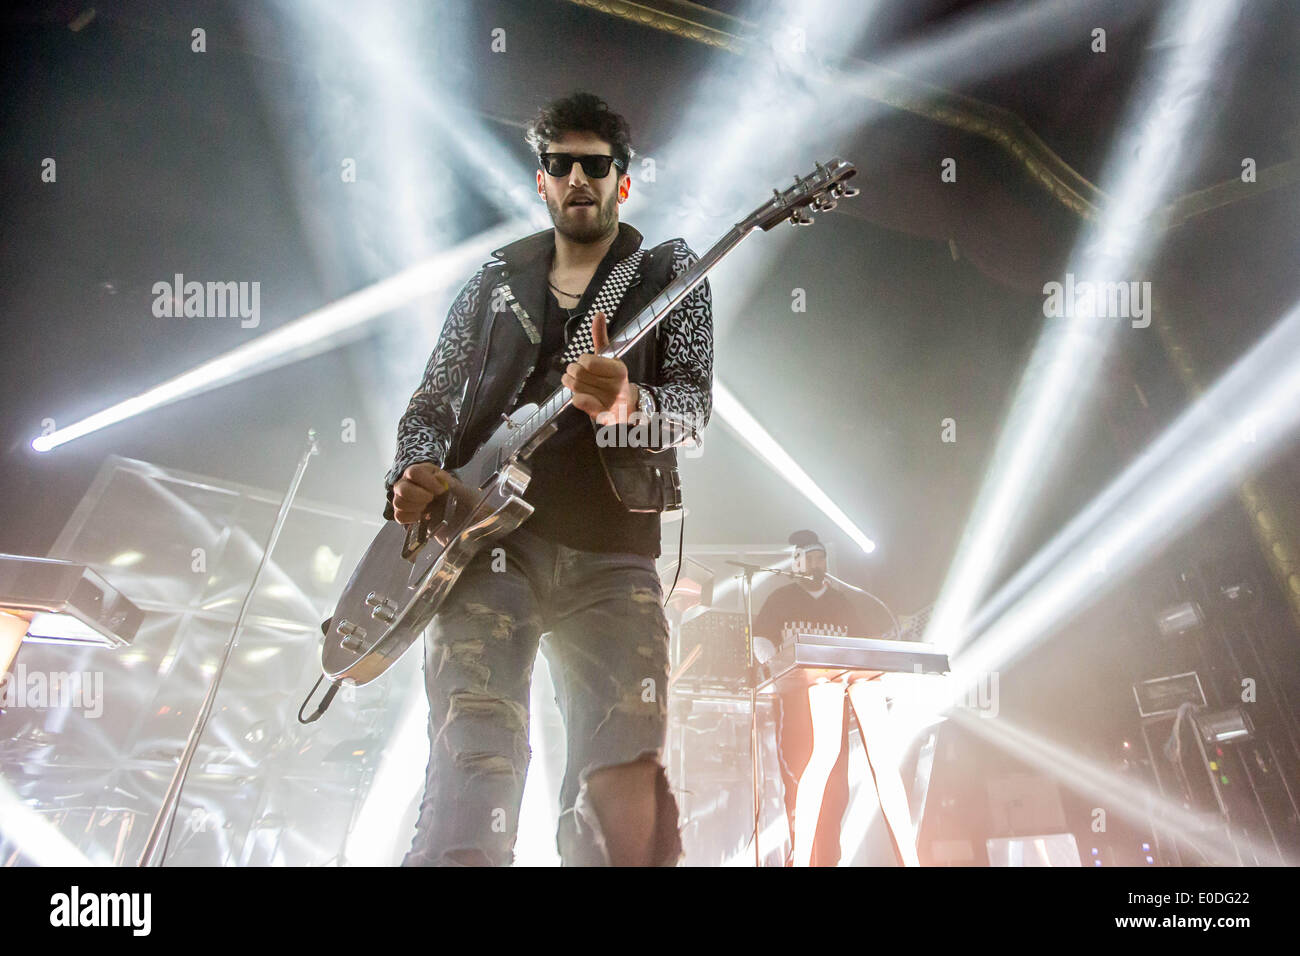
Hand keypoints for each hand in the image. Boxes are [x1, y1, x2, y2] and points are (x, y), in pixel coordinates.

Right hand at [391, 462, 450, 524]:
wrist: (444, 504)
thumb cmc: (444, 490)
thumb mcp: (449, 482)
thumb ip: (446, 479)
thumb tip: (439, 478)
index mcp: (416, 472)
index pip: (414, 473)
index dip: (428, 482)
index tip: (441, 490)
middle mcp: (403, 483)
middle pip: (403, 489)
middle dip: (420, 496)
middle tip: (431, 499)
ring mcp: (399, 497)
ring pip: (399, 503)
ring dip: (417, 507)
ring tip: (427, 506)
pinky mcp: (399, 512)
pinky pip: (399, 516)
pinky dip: (412, 517)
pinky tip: (421, 514)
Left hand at [563, 310, 638, 424]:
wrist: (627, 407)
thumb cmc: (613, 380)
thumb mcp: (610, 358)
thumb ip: (601, 337)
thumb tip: (598, 314)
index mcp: (619, 370)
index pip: (587, 361)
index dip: (582, 361)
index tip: (586, 364)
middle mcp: (616, 387)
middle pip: (578, 374)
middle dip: (573, 372)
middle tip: (577, 374)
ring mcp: (609, 402)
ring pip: (575, 387)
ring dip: (570, 384)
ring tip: (575, 383)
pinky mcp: (601, 415)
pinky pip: (578, 402)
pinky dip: (576, 398)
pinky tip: (580, 396)